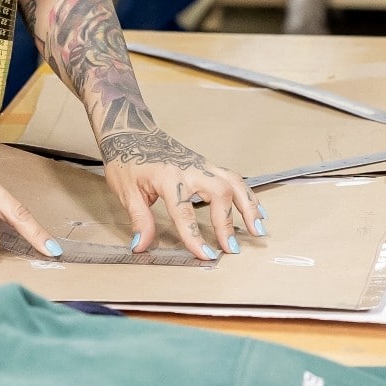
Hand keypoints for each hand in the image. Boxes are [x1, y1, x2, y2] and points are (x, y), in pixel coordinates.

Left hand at [100, 126, 262, 259]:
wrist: (131, 131)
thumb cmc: (127, 159)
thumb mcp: (127, 192)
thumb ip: (139, 219)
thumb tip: (141, 246)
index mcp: (168, 177)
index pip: (184, 211)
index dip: (195, 236)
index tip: (206, 255)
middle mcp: (191, 169)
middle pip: (219, 194)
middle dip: (228, 223)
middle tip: (233, 249)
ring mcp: (202, 165)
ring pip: (234, 183)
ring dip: (248, 207)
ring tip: (258, 230)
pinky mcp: (207, 165)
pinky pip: (234, 178)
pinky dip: (247, 195)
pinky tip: (257, 210)